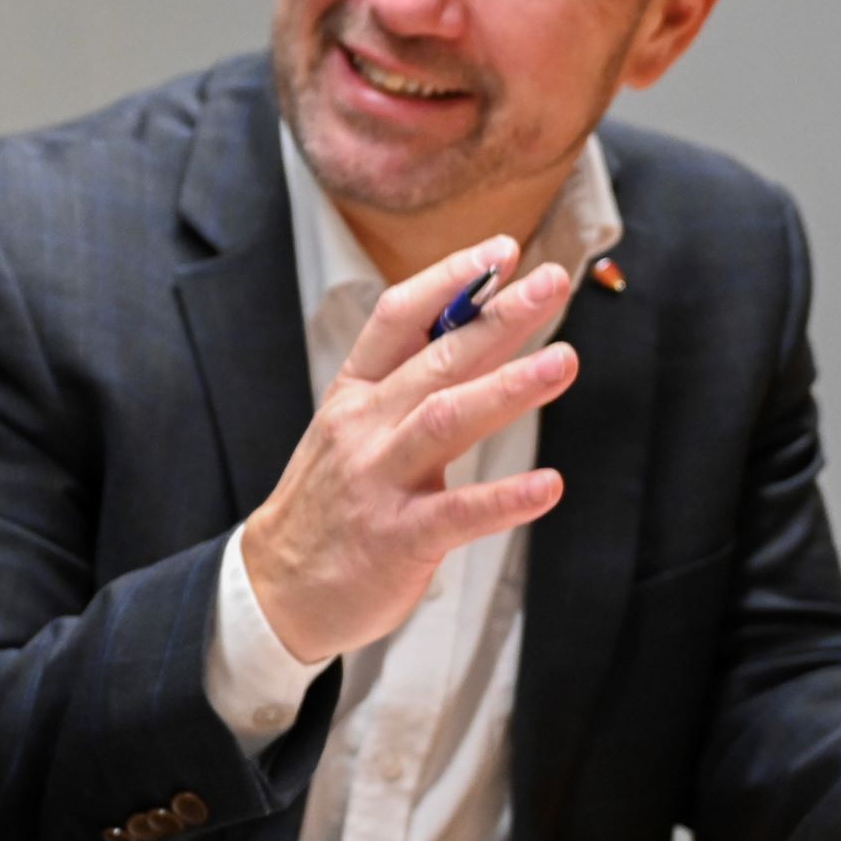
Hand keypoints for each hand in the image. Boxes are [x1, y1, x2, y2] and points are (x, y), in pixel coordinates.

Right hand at [237, 239, 576, 665]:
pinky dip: (504, 499)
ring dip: (507, 389)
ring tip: (563, 363)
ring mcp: (378, 482)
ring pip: (445, 420)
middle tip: (552, 284)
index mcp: (354, 394)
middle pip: (436, 358)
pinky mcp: (397, 539)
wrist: (276, 590)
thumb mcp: (353, 429)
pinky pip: (456, 514)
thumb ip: (405, 385)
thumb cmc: (331, 504)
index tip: (501, 250)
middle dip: (497, 317)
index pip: (398, 317)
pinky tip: (548, 486)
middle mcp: (364, 428)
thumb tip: (473, 330)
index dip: (450, 279)